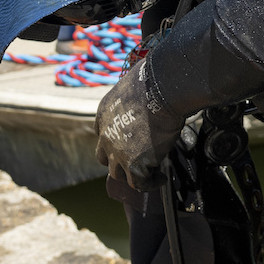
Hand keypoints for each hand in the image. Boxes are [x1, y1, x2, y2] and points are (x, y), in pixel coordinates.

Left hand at [95, 60, 183, 190]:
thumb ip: (132, 98)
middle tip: (136, 161)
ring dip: (133, 174)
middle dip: (119, 161)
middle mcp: (105, 136)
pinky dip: (150, 183)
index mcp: (103, 115)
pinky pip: (139, 184)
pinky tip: (160, 178)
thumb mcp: (131, 86)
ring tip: (150, 173)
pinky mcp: (134, 165)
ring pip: (118, 174)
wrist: (161, 88)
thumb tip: (146, 92)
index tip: (130, 144)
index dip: (115, 142)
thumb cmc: (152, 80)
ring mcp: (118, 152)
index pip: (102, 136)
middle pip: (105, 158)